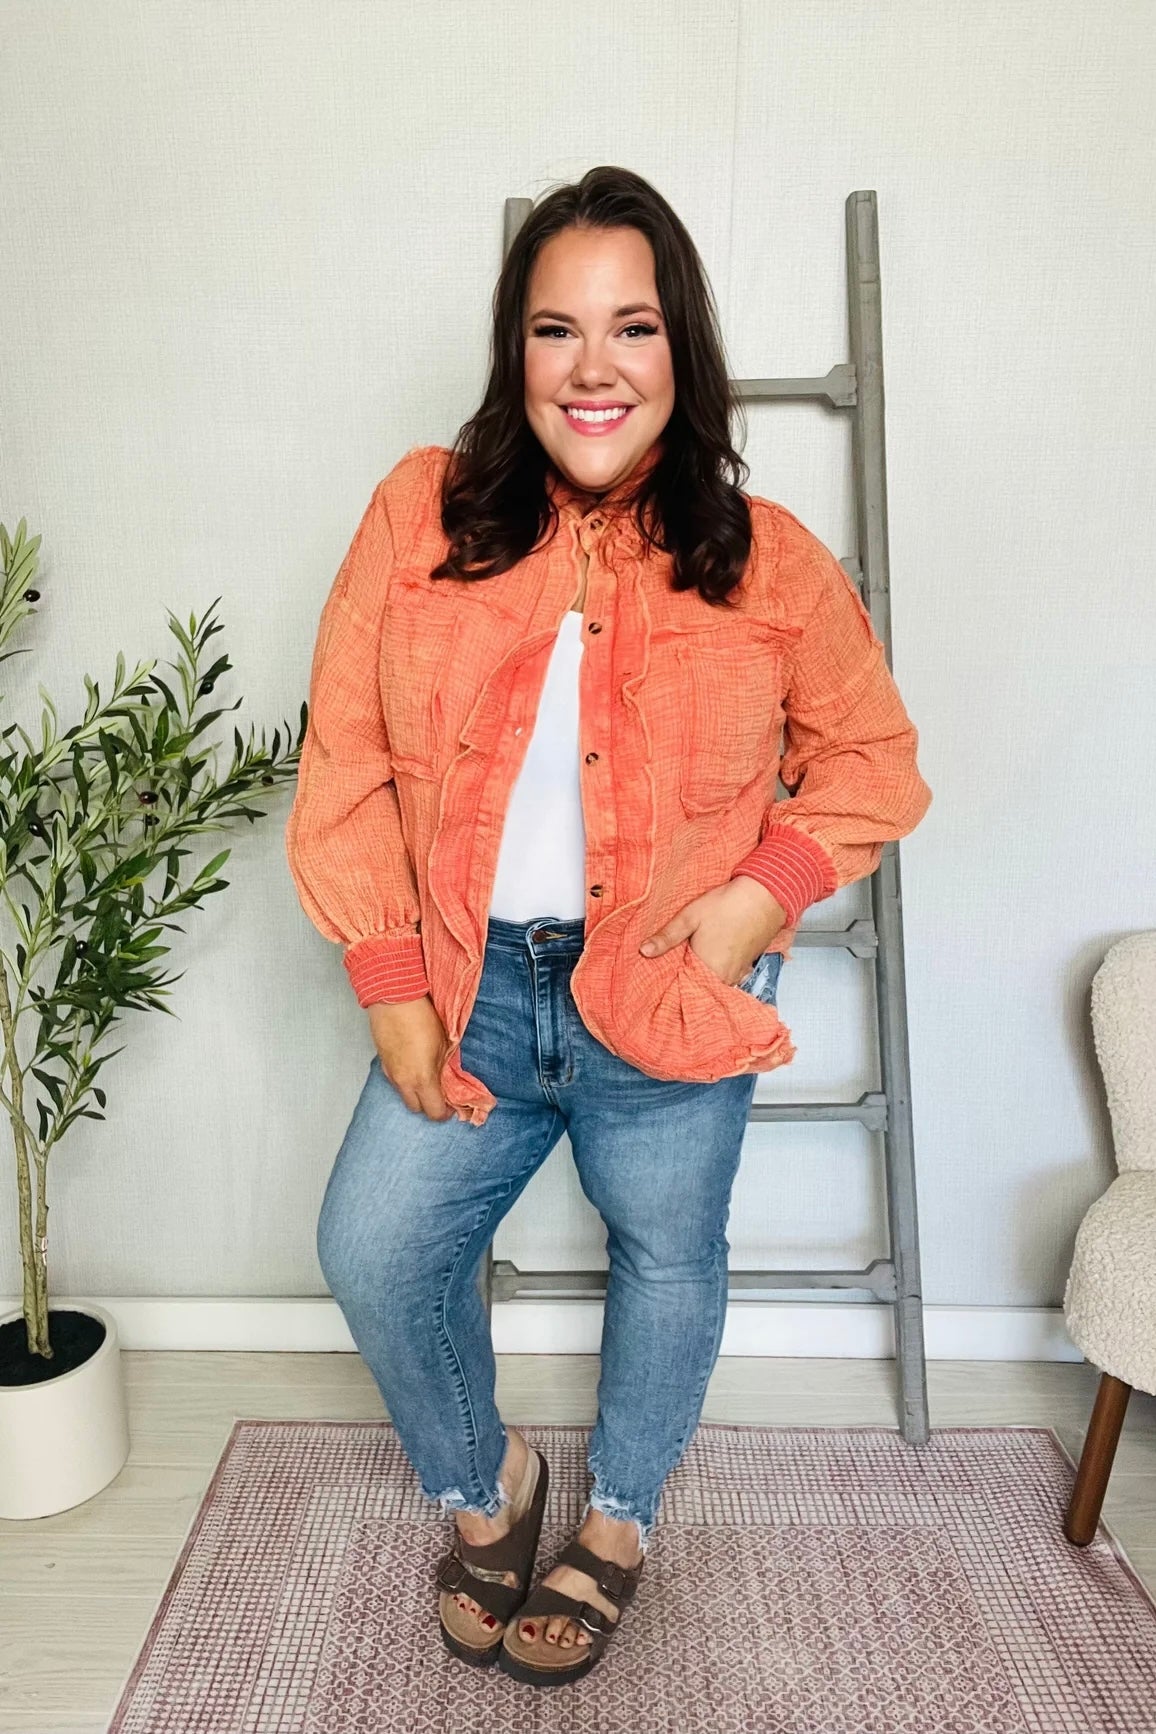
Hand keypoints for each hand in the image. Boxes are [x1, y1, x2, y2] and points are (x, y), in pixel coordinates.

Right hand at [367, 995, 455, 1120]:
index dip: (444, 1113)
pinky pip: (395, 1081)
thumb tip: (445, 1079)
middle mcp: (403, 1082)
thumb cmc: (422, 1019)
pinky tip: (412, 1066)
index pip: (434, 1112)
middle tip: (439, 1094)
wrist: (394, 1000)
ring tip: (426, 1078)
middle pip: (416, 1109)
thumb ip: (443, 1068)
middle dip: (428, 1105)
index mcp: (422, 1080)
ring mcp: (390, 1073)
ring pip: (403, 1095)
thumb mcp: (442, 1044)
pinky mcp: (382, 1062)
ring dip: (415, 1093)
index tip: (451, 1106)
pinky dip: (405, 1081)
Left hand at [639, 877, 787, 986]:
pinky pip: (731, 979)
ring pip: (718, 985)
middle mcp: (725, 976)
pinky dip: (721, 975)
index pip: (686, 990)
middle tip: (674, 982)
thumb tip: (643, 951)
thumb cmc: (727, 904)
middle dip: (690, 986)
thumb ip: (667, 937)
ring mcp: (740, 973)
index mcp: (708, 968)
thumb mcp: (690, 917)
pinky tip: (714, 963)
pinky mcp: (749, 966)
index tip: (662, 989)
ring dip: (706, 981)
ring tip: (693, 972)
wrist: (765, 896)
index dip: (675, 988)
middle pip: (703, 989)